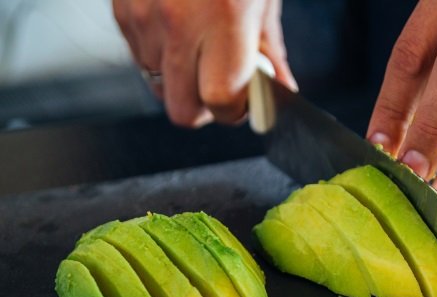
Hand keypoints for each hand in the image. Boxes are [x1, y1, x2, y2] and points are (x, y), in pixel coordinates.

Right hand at [113, 0, 296, 126]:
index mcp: (224, 19)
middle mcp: (178, 22)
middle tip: (221, 91)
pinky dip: (158, 54)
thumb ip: (270, 49)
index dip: (234, 111)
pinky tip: (178, 29)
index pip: (220, 99)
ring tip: (199, 50)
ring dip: (179, 80)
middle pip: (181, 108)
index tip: (244, 104)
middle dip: (204, 109)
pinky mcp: (121, 7)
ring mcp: (143, 15)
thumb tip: (280, 89)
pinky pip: (138, 55)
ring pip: (156, 83)